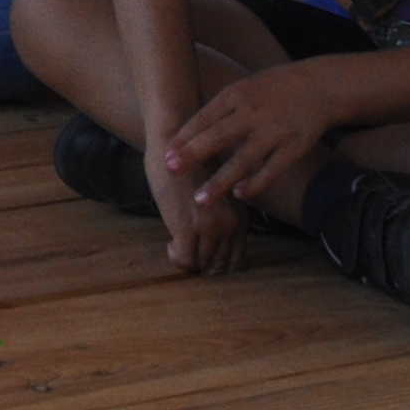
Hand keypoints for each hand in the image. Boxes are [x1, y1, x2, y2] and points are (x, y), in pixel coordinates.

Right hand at [155, 143, 250, 274]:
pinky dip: (177, 258)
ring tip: (176, 246)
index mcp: (240, 217)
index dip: (217, 262)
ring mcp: (210, 226)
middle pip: (220, 266)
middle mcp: (230, 225)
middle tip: (187, 254)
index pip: (236, 259)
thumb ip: (220, 215)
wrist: (171, 144)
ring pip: (202, 265)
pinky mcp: (188, 227)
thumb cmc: (188, 164)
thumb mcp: (214, 193)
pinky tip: (170, 243)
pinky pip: (185, 260)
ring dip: (188, 260)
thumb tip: (211, 242)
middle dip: (203, 265)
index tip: (201, 254)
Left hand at [167, 61, 340, 210]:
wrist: (320, 86)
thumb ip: (220, 109)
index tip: (165, 154)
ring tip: (200, 199)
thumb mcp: (244, 87)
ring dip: (220, 181)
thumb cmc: (273, 89)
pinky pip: (272, 170)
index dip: (184, 137)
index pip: (204, 118)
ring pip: (243, 159)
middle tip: (170, 170)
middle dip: (192, 154)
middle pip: (218, 136)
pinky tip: (239, 195)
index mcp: (236, 95)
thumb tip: (187, 132)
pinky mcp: (294, 147)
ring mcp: (274, 131)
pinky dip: (255, 183)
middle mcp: (252, 113)